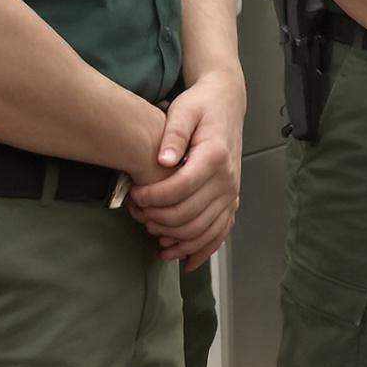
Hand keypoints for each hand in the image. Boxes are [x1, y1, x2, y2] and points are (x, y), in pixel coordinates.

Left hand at [131, 73, 244, 267]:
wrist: (227, 105)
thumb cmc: (201, 107)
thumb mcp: (184, 110)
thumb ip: (173, 133)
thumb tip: (164, 161)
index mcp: (215, 156)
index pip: (182, 188)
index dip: (154, 197)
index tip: (134, 195)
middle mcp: (228, 179)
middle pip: (190, 214)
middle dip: (157, 219)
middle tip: (136, 212)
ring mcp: (232, 193)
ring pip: (203, 230)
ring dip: (174, 238)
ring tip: (150, 231)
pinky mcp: (232, 201)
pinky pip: (220, 233)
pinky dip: (202, 250)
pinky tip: (182, 260)